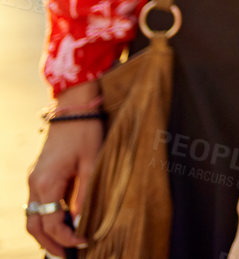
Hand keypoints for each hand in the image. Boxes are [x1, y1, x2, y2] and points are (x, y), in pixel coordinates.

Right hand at [25, 109, 99, 257]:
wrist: (73, 109)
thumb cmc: (86, 133)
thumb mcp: (92, 163)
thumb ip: (85, 193)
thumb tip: (82, 220)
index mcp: (47, 183)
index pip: (52, 223)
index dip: (67, 237)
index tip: (84, 242)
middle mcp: (34, 185)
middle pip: (34, 226)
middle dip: (49, 244)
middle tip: (65, 256)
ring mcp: (33, 180)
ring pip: (31, 217)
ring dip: (44, 234)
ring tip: (62, 246)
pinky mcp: (37, 176)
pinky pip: (36, 205)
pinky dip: (44, 219)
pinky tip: (60, 224)